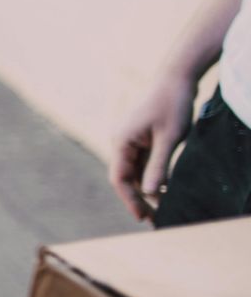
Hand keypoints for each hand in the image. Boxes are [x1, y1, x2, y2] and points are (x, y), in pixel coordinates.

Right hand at [109, 72, 197, 220]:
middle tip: (154, 219)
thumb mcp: (169, 138)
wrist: (176, 77)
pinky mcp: (140, 137)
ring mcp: (130, 139)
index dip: (130, 200)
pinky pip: (143, 162)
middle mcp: (120, 142)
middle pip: (126, 178)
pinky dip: (153, 175)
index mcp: (121, 142)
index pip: (120, 179)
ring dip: (148, 188)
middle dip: (139, 198)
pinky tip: (166, 187)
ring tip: (164, 206)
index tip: (143, 217)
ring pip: (135, 171)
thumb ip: (159, 166)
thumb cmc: (172, 105)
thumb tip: (151, 193)